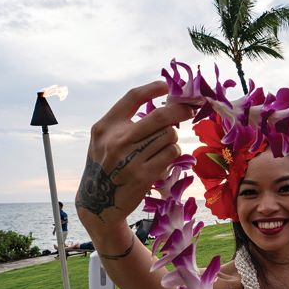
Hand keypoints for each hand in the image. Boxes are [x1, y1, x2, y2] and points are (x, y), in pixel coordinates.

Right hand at [76, 80, 193, 243]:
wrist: (99, 203)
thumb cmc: (107, 165)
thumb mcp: (103, 140)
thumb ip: (124, 123)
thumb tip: (163, 106)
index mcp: (105, 127)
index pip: (132, 98)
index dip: (152, 89)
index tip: (166, 86)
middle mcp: (116, 141)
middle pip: (160, 116)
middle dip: (180, 110)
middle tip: (190, 110)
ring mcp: (130, 159)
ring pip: (169, 135)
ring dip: (171, 138)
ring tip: (163, 145)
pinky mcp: (144, 175)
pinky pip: (171, 153)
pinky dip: (172, 153)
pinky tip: (163, 158)